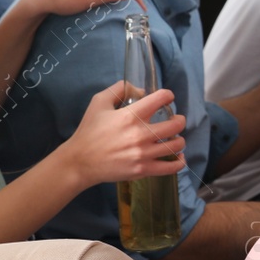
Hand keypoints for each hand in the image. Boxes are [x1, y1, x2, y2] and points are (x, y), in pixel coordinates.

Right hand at [65, 83, 186, 186]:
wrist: (80, 161)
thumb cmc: (89, 131)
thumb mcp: (99, 102)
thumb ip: (119, 89)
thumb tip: (140, 89)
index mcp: (131, 115)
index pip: (161, 98)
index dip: (168, 96)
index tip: (167, 99)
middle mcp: (141, 134)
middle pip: (176, 124)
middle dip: (179, 119)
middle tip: (175, 120)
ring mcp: (143, 154)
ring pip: (176, 145)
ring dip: (179, 139)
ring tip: (174, 138)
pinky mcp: (143, 170)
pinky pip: (170, 168)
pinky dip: (179, 162)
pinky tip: (179, 157)